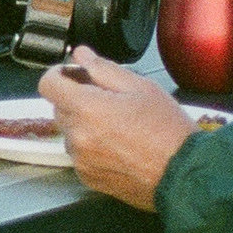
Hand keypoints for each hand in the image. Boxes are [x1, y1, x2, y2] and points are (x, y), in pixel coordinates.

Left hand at [41, 47, 203, 211]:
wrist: (184, 173)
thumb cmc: (169, 131)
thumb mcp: (141, 87)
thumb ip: (104, 68)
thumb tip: (82, 55)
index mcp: (87, 108)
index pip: (47, 84)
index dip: (58, 75)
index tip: (70, 74)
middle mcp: (78, 135)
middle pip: (60, 108)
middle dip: (77, 99)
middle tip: (108, 100)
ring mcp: (81, 159)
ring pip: (70, 132)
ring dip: (85, 125)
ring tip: (119, 127)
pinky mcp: (88, 177)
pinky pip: (80, 154)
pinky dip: (92, 147)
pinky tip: (119, 146)